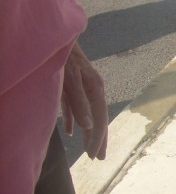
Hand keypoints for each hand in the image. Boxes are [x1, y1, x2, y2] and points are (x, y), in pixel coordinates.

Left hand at [61, 42, 107, 159]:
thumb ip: (79, 103)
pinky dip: (75, 120)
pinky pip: (76, 107)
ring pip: (88, 114)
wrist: (58, 35)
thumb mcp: (71, 80)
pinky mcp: (73, 84)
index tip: (94, 156)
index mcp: (95, 89)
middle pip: (98, 118)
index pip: (99, 119)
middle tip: (97, 158)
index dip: (97, 138)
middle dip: (98, 139)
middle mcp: (93, 89)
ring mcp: (83, 86)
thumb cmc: (64, 57)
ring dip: (88, 132)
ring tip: (88, 149)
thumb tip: (89, 127)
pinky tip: (72, 132)